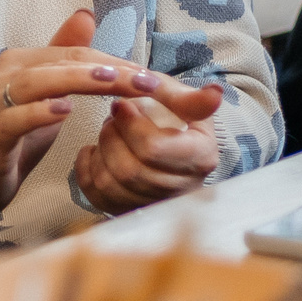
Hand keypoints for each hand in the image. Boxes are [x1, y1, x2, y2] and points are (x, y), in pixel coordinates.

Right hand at [0, 10, 165, 234]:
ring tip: (111, 82)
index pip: (74, 54)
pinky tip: (64, 110)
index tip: (152, 77)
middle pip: (60, 63)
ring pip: (36, 83)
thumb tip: (86, 15)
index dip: (113, 63)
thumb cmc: (13, 135)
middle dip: (106, 69)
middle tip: (146, 80)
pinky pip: (13, 119)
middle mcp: (4, 75)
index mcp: (21, 62)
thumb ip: (64, 59)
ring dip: (76, 81)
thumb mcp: (45, 96)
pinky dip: (39, 113)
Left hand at [73, 78, 223, 214]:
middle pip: (129, 169)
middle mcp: (181, 187)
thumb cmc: (175, 118)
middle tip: (112, 117)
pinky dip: (86, 168)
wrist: (167, 140)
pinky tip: (96, 151)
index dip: (130, 124)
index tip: (121, 105)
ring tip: (108, 132)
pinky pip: (95, 193)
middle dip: (111, 136)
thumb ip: (191, 97)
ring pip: (110, 183)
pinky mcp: (129, 208)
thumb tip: (215, 91)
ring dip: (100, 151)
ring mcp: (155, 202)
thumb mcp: (184, 101)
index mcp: (201, 158)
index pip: (153, 148)